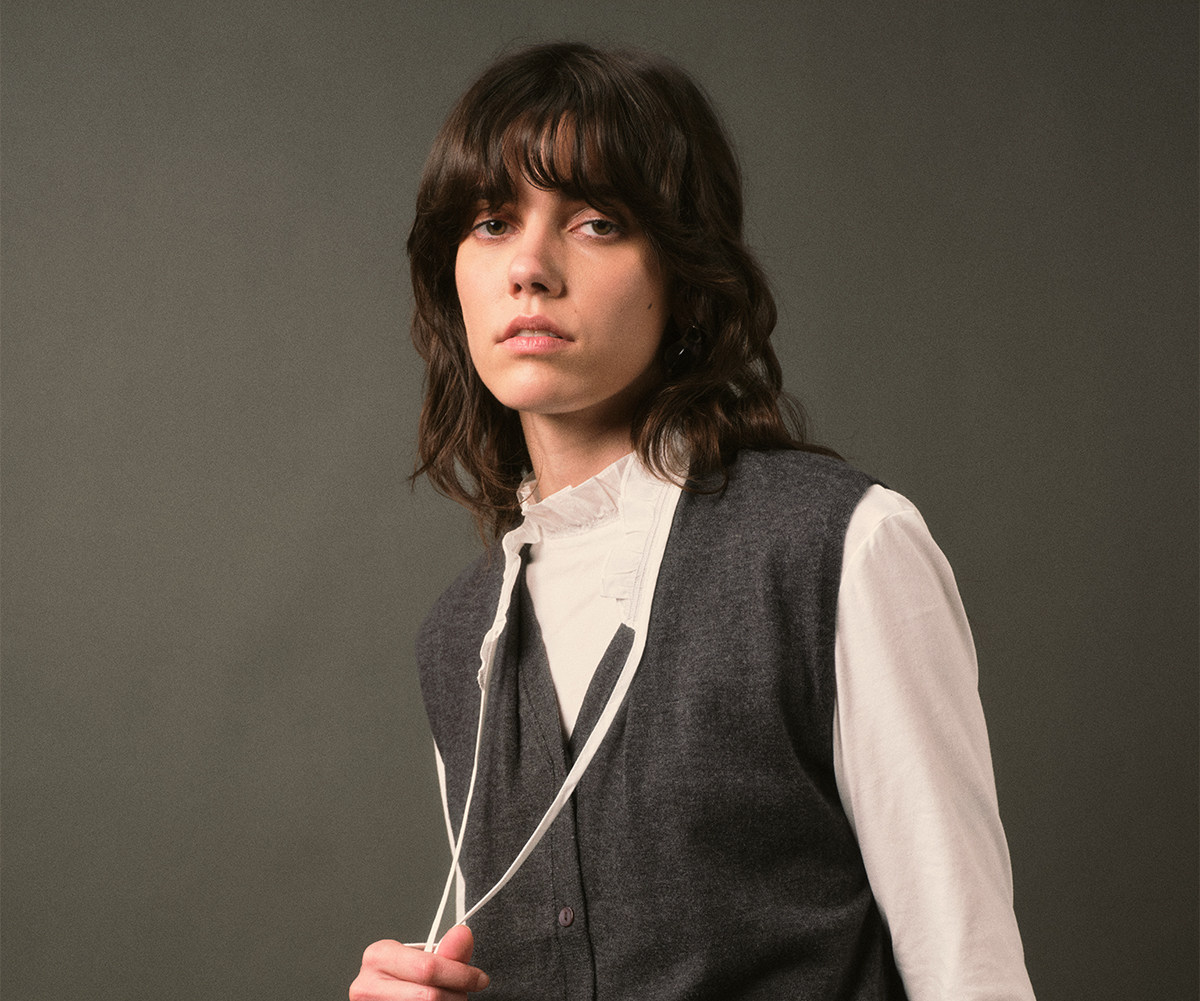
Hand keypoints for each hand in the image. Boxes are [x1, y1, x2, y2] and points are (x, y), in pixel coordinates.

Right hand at [350, 925, 489, 999]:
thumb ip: (447, 951)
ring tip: (447, 998)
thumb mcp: (423, 959)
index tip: (479, 979)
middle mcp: (367, 984)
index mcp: (379, 956)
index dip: (460, 975)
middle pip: (428, 996)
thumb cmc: (404, 977)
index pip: (428, 968)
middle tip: (462, 992)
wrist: (384, 995)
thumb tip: (463, 934)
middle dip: (455, 995)